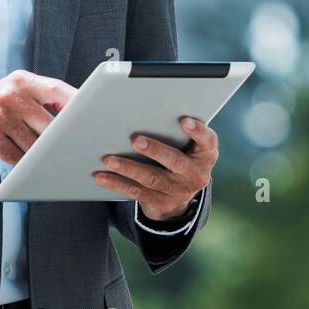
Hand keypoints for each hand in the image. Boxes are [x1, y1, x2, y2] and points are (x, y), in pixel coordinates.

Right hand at [0, 69, 75, 164]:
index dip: (77, 103)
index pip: (57, 90)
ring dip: (42, 153)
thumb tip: (76, 113)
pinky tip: (26, 161)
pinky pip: (17, 156)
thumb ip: (41, 97)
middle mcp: (10, 96)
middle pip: (49, 122)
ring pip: (35, 144)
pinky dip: (25, 162)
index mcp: (21, 81)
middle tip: (74, 146)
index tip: (93, 115)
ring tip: (45, 155)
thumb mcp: (14, 90)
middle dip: (61, 137)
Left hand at [93, 116, 217, 220]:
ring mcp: (177, 190)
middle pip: (175, 161)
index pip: (207, 141)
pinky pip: (136, 192)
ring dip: (128, 168)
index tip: (184, 120)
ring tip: (109, 159)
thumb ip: (179, 129)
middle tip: (135, 140)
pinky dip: (117, 184)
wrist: (181, 196)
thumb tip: (150, 107)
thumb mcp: (191, 145)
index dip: (197, 131)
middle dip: (155, 150)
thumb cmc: (183, 156)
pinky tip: (102, 176)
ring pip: (151, 178)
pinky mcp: (160, 202)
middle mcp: (195, 174)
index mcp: (205, 154)